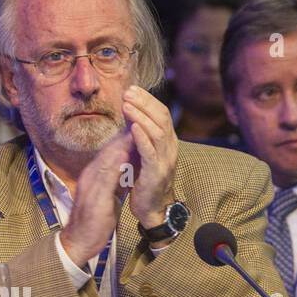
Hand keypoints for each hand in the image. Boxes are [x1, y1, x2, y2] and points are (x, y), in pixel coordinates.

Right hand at [60, 128, 134, 266]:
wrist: (81, 240)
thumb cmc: (98, 216)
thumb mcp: (111, 191)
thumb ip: (119, 175)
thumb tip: (131, 159)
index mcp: (96, 174)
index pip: (113, 150)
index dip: (128, 135)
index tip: (142, 121)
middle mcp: (91, 176)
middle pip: (109, 150)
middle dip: (125, 133)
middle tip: (139, 117)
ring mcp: (90, 186)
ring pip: (106, 160)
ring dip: (120, 144)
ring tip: (133, 129)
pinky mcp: (93, 199)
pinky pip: (104, 180)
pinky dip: (114, 166)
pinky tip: (123, 156)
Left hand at [121, 85, 178, 229]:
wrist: (153, 207)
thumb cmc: (145, 179)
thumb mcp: (145, 153)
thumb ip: (141, 135)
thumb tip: (132, 115)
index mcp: (168, 141)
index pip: (161, 113)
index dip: (148, 100)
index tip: (132, 89)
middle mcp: (170, 147)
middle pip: (161, 118)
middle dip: (144, 103)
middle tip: (128, 91)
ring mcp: (165, 159)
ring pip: (156, 131)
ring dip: (140, 116)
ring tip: (126, 104)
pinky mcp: (156, 172)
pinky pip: (150, 152)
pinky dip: (142, 138)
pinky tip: (132, 127)